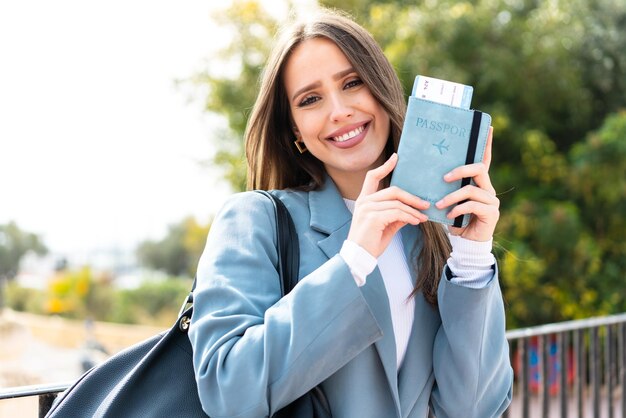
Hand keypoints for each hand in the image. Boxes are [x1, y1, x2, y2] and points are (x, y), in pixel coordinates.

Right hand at [347, 153, 429, 257]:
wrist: (358, 257)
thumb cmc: (370, 243)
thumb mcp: (386, 226)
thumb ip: (396, 215)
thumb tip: (412, 211)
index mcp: (364, 200)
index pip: (372, 177)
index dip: (385, 167)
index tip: (396, 158)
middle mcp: (364, 201)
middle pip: (393, 190)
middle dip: (412, 197)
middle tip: (425, 204)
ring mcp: (368, 208)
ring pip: (397, 203)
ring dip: (413, 210)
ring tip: (423, 217)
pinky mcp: (373, 217)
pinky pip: (397, 212)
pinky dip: (409, 216)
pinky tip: (415, 222)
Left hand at [435, 126, 498, 241]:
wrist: (465, 242)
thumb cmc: (455, 219)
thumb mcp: (448, 200)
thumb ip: (445, 187)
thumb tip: (428, 171)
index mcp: (479, 182)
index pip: (484, 159)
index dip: (486, 144)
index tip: (487, 127)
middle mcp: (488, 188)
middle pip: (478, 169)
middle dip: (460, 170)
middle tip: (444, 178)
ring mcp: (491, 200)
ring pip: (471, 189)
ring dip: (452, 196)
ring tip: (439, 204)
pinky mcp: (491, 213)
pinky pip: (472, 205)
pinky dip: (458, 209)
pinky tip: (449, 215)